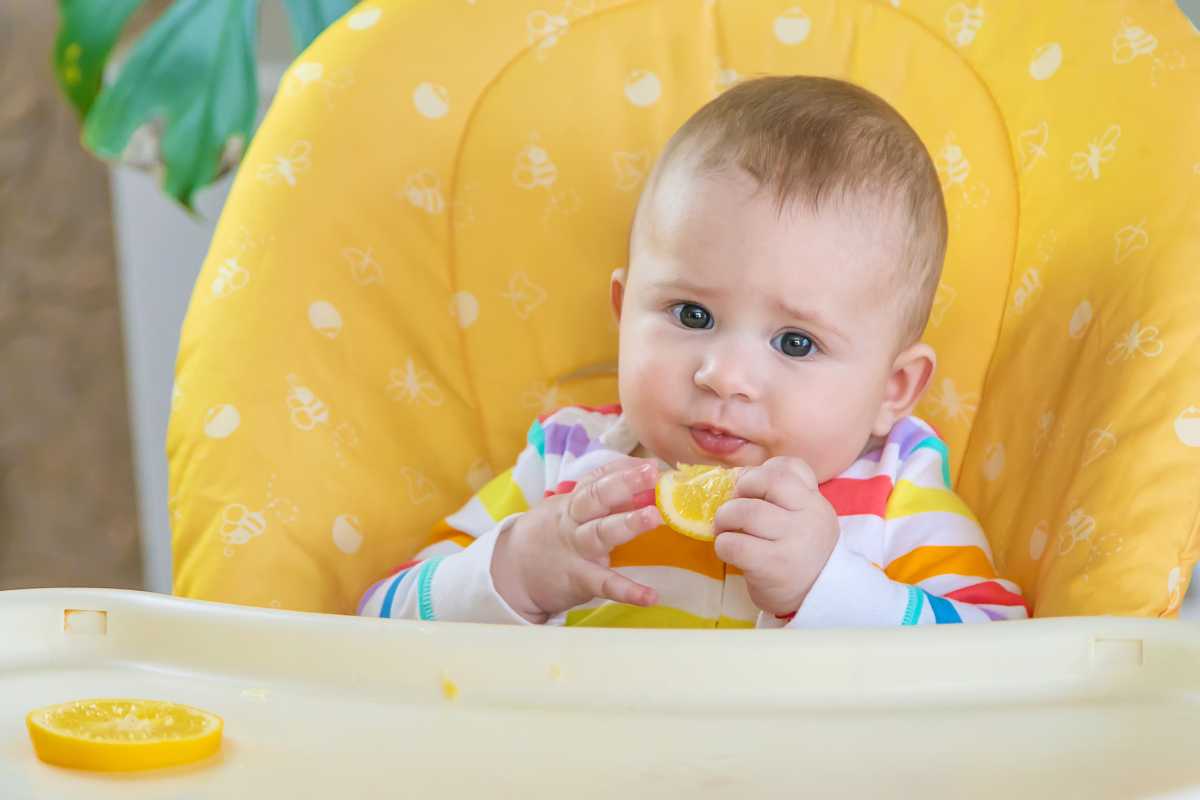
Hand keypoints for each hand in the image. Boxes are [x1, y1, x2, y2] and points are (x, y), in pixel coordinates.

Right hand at [491, 457, 662, 623]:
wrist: (511, 574)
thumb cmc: (550, 537)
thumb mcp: (569, 511)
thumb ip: (604, 498)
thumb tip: (647, 484)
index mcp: (574, 502)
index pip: (598, 478)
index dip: (624, 469)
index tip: (651, 464)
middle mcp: (574, 520)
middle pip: (596, 497)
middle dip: (624, 483)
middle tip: (652, 474)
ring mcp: (576, 549)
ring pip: (601, 533)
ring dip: (628, 523)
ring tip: (655, 517)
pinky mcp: (578, 579)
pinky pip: (605, 584)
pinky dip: (628, 591)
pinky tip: (650, 596)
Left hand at [712, 456, 838, 616]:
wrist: (816, 600)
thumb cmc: (799, 554)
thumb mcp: (802, 518)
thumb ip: (778, 493)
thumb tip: (737, 475)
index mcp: (816, 502)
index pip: (788, 467)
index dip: (760, 473)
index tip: (750, 492)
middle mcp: (810, 518)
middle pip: (764, 482)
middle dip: (738, 493)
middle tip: (733, 512)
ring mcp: (793, 542)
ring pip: (744, 511)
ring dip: (724, 520)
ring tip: (726, 532)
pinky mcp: (773, 566)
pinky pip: (734, 544)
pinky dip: (723, 545)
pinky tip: (730, 552)